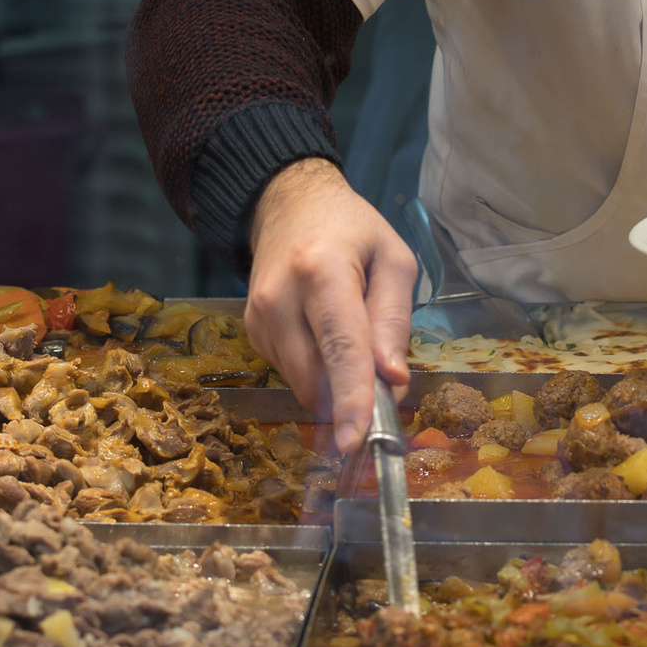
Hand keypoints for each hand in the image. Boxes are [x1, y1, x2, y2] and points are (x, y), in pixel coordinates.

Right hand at [243, 158, 414, 454]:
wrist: (287, 204)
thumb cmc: (352, 230)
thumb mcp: (393, 259)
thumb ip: (394, 319)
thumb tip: (392, 379)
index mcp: (322, 271)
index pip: (340, 346)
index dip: (351, 398)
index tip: (358, 442)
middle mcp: (279, 299)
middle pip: (316, 378)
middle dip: (354, 400)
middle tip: (388, 385)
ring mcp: (258, 319)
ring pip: (303, 385)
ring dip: (336, 386)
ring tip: (356, 344)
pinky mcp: (252, 334)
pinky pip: (292, 375)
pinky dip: (318, 373)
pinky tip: (326, 337)